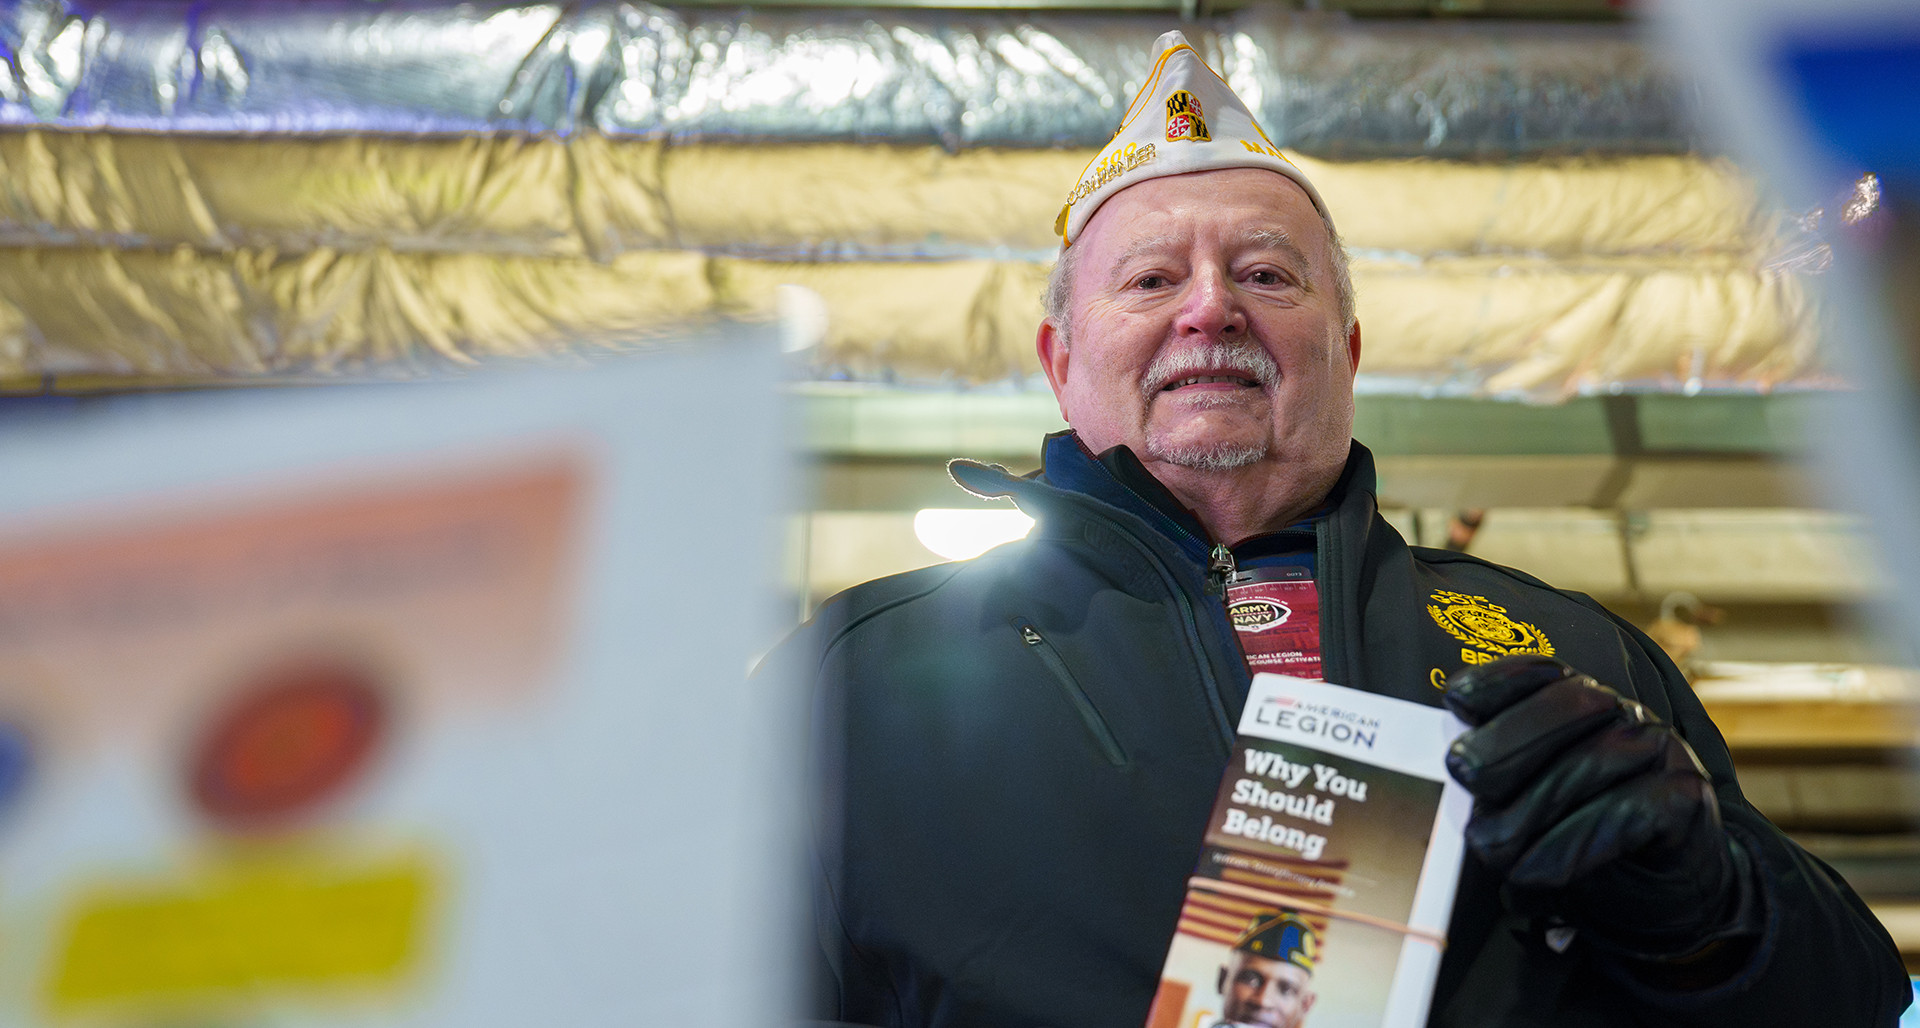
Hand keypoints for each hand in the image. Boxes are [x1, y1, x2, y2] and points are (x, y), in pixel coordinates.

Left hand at [1443, 655, 1759, 962]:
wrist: (1669, 889)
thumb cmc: (1587, 840)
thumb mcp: (1533, 807)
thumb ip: (1500, 786)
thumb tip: (1451, 792)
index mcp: (1581, 703)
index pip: (1539, 675)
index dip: (1497, 680)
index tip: (1456, 699)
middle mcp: (1622, 715)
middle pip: (1564, 709)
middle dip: (1505, 744)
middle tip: (1464, 777)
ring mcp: (1659, 749)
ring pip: (1589, 764)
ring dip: (1530, 812)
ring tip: (1491, 848)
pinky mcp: (1686, 793)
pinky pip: (1626, 811)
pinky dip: (1571, 846)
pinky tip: (1537, 873)